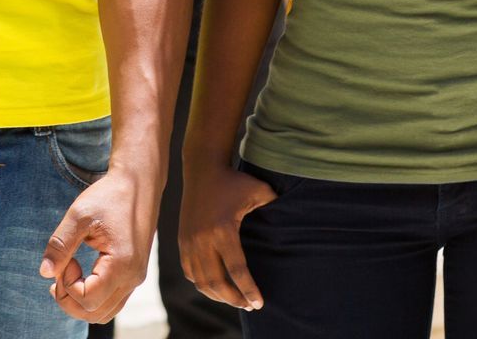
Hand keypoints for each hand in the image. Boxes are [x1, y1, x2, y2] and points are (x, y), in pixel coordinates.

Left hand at [37, 169, 152, 323]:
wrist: (138, 183)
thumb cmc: (109, 195)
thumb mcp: (79, 214)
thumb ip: (60, 245)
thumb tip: (44, 273)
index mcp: (122, 264)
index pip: (88, 299)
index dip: (67, 285)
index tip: (66, 260)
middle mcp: (133, 278)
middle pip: (95, 313)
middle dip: (69, 299)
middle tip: (60, 270)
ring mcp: (135, 279)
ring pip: (104, 312)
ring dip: (80, 301)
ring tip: (67, 273)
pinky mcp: (134, 275)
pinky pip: (112, 301)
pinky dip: (92, 296)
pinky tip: (79, 274)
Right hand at [179, 164, 276, 311]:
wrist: (202, 169)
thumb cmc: (234, 181)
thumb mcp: (259, 191)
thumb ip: (275, 207)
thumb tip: (295, 222)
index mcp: (222, 230)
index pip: (237, 270)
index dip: (249, 290)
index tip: (259, 304)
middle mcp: (202, 239)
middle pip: (216, 282)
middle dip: (233, 299)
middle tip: (249, 306)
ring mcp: (188, 241)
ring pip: (200, 281)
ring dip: (217, 296)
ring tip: (235, 300)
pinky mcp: (181, 241)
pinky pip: (189, 273)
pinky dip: (202, 284)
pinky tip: (216, 287)